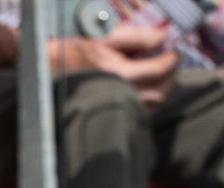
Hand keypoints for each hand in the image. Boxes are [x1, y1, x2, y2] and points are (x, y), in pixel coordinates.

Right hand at [60, 24, 178, 108]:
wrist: (49, 72)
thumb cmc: (74, 52)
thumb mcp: (104, 37)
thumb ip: (136, 37)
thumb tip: (162, 37)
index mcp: (118, 74)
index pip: (158, 70)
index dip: (171, 59)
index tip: (175, 50)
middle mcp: (120, 95)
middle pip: (161, 91)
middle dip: (170, 75)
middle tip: (171, 60)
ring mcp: (118, 108)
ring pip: (154, 104)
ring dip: (163, 87)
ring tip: (160, 72)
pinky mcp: (115, 115)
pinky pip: (143, 111)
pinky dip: (151, 99)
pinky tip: (147, 86)